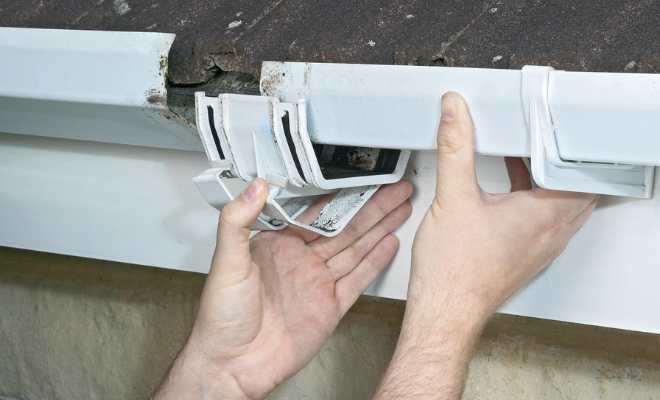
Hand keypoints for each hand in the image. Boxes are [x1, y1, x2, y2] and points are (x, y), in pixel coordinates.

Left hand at [154, 179, 411, 399]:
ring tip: (400, 209)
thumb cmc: (221, 318)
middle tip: (395, 190)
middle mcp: (300, 261)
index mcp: (278, 245)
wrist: (233, 365)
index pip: (317, 212)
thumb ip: (237, 222)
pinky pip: (357, 280)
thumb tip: (254, 187)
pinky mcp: (329, 307)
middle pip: (344, 227)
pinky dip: (375, 262)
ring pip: (356, 249)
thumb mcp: (226, 262)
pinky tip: (389, 244)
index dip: (341, 195)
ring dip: (379, 228)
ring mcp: (317, 283)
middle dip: (372, 207)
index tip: (360, 179)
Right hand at [373, 92, 596, 398]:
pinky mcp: (527, 257)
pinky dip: (534, 201)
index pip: (575, 168)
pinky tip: (506, 193)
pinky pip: (545, 221)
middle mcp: (551, 233)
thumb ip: (454, 147)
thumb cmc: (454, 272)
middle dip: (556, 160)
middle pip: (575, 185)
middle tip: (535, 140)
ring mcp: (541, 248)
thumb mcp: (452, 196)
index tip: (543, 126)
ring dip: (545, 181)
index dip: (562, 143)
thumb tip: (455, 115)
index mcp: (545, 214)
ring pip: (561, 204)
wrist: (445, 311)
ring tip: (520, 159)